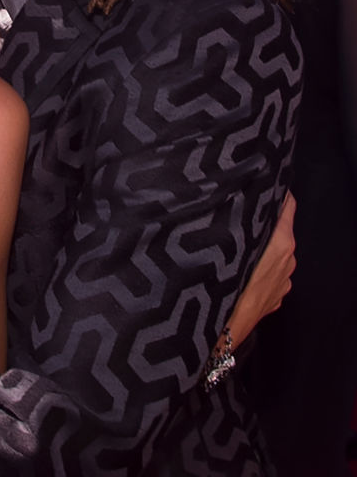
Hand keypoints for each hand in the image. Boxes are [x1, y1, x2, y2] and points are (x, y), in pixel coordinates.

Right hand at [226, 192, 295, 347]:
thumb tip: (237, 202)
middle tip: (240, 213)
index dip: (277, 192)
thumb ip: (239, 221)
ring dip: (261, 246)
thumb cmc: (225, 284)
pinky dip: (259, 268)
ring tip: (236, 244)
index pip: (288, 205)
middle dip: (263, 221)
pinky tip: (240, 271)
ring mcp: (285, 281)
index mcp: (281, 242)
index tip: (263, 183)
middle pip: (279, 229)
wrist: (226, 330)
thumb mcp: (229, 243)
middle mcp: (289, 260)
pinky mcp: (277, 297)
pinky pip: (270, 273)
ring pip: (274, 253)